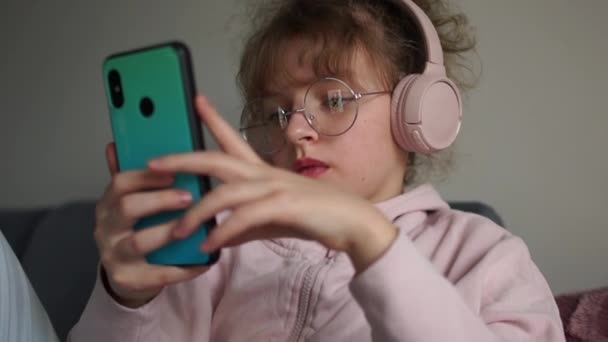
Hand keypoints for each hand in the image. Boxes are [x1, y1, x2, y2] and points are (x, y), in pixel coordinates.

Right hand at [93, 142, 210, 307]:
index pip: (120, 182)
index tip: (173, 171)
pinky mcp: (128, 279)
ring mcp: (114, 254)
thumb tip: (118, 144)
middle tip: (189, 197)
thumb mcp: (132, 202)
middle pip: (127, 208)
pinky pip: (158, 274)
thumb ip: (134, 178)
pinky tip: (205, 261)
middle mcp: (106, 227)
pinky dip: (183, 268)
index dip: (147, 176)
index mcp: (109, 203)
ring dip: (169, 232)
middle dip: (160, 200)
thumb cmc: (136, 230)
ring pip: (140, 242)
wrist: (128, 275)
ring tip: (194, 227)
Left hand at [147, 95, 397, 273]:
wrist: (353, 224)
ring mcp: (275, 187)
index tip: (195, 101)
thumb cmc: (315, 217)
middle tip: (152, 162)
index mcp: (262, 172)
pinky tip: (208, 244)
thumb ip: (243, 226)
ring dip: (196, 213)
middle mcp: (265, 174)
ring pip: (225, 192)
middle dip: (182, 159)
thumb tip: (216, 237)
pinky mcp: (285, 205)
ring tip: (176, 231)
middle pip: (216, 159)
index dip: (213, 120)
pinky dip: (224, 231)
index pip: (233, 140)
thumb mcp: (272, 221)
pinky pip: (246, 217)